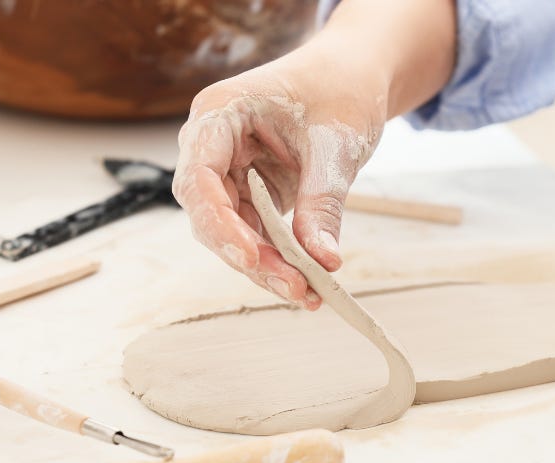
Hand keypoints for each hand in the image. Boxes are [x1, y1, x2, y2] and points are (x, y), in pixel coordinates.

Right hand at [172, 0, 455, 309]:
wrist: (354, 78)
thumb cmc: (340, 90)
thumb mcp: (336, 145)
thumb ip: (323, 202)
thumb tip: (321, 259)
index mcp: (220, 113)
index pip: (199, 176)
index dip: (219, 221)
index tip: (249, 254)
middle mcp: (213, 145)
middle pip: (211, 213)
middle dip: (249, 254)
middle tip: (294, 286)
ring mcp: (230, 170)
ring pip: (232, 232)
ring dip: (265, 265)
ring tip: (307, 293)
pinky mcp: (251, 192)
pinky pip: (255, 233)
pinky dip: (278, 258)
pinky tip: (304, 280)